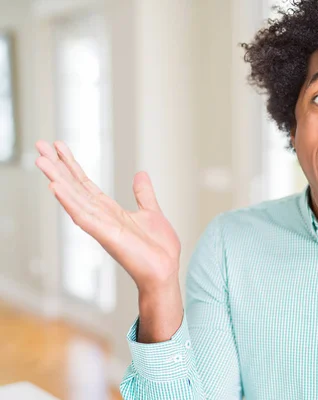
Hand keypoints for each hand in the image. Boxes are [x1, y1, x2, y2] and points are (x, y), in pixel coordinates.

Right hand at [34, 140, 181, 290]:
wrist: (166, 271)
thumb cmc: (158, 249)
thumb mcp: (151, 212)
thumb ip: (143, 194)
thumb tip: (140, 174)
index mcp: (110, 211)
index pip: (85, 184)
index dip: (72, 165)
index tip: (58, 146)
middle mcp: (101, 217)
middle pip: (74, 187)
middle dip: (57, 166)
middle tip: (39, 145)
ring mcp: (102, 226)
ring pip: (74, 198)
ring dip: (58, 179)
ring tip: (41, 160)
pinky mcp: (107, 236)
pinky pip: (84, 217)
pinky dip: (70, 202)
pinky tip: (56, 187)